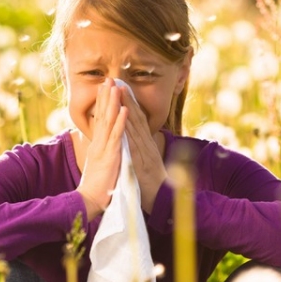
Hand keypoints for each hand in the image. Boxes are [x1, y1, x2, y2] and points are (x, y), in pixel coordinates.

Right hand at [76, 79, 128, 219]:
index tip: (105, 88)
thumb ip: (100, 152)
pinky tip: (124, 109)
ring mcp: (104, 148)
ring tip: (116, 87)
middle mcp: (98, 143)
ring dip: (113, 103)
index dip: (103, 103)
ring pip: (109, 121)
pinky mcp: (110, 156)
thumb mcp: (98, 164)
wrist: (89, 201)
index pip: (99, 119)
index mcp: (97, 145)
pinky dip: (121, 122)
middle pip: (102, 115)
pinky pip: (117, 136)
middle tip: (108, 79)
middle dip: (106, 96)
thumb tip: (102, 144)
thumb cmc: (96, 186)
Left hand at [120, 88, 167, 212]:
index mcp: (145, 144)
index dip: (129, 103)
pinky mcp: (141, 162)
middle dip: (126, 98)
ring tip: (119, 91)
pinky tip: (124, 118)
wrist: (162, 200)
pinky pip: (134, 143)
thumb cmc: (152, 183)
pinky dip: (129, 130)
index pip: (136, 119)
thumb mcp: (146, 162)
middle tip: (118, 81)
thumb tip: (136, 139)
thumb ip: (141, 149)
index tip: (120, 88)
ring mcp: (145, 151)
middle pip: (135, 117)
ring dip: (127, 108)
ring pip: (135, 126)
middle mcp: (146, 144)